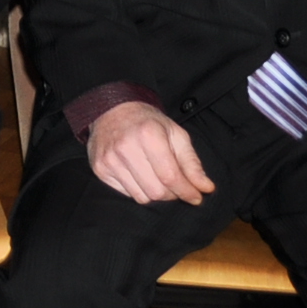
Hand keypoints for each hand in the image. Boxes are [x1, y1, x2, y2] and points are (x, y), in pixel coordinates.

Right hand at [86, 101, 214, 207]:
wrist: (112, 110)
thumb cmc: (148, 122)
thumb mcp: (176, 134)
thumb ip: (192, 163)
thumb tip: (206, 187)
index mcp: (148, 135)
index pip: (171, 176)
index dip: (187, 191)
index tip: (197, 197)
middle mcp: (126, 147)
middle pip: (157, 191)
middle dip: (172, 194)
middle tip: (177, 186)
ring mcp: (110, 159)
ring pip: (142, 197)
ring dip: (156, 193)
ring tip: (158, 178)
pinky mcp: (100, 168)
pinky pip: (127, 194)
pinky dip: (139, 190)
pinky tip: (140, 174)